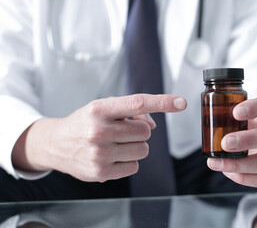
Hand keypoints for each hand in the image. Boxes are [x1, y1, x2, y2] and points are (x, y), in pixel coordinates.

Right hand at [12, 94, 186, 181]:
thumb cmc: (85, 123)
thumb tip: (152, 126)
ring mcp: (100, 154)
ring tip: (116, 143)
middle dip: (138, 131)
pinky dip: (128, 161)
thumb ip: (131, 111)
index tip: (181, 102)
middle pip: (145, 132)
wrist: (56, 144)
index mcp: (99, 109)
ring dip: (135, 146)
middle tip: (122, 131)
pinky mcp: (101, 172)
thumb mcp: (103, 108)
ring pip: (143, 150)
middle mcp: (99, 131)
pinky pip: (134, 166)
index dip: (163, 102)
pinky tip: (112, 156)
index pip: (138, 103)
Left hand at [207, 95, 256, 186]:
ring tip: (217, 163)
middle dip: (247, 141)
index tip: (235, 112)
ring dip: (239, 164)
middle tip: (225, 142)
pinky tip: (228, 172)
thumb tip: (205, 123)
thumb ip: (230, 113)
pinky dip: (244, 178)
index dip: (254, 108)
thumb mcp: (249, 110)